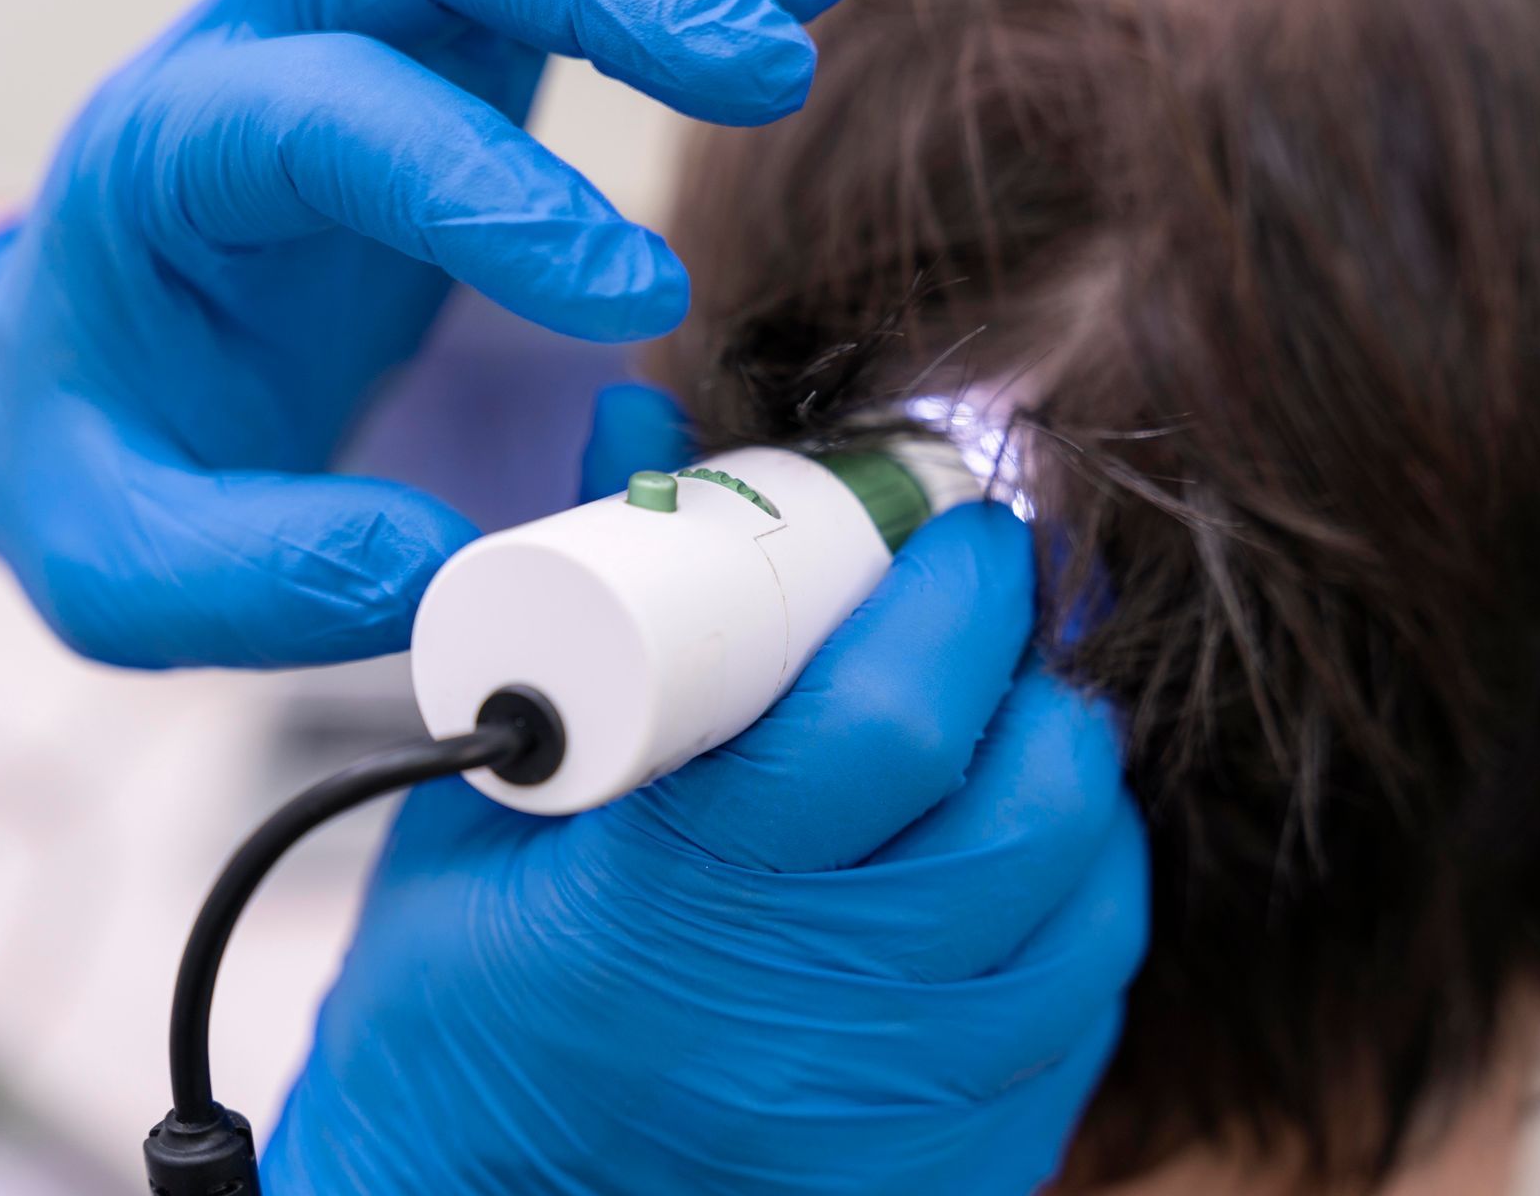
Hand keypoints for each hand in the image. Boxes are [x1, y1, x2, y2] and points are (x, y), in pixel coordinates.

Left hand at [0, 0, 855, 667]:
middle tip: (764, 69)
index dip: (490, 185)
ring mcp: (363, 34)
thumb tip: (448, 563)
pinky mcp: (447, 52)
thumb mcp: (129, 568)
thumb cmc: (104, 465)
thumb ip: (271, 573)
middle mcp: (263, 57)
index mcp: (170, 171)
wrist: (86, 382)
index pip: (330, 113)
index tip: (638, 302)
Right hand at [259, 395, 1149, 1194]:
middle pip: (1029, 806)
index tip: (961, 524)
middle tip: (991, 615)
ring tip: (1004, 726)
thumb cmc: (454, 1018)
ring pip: (1084, 901)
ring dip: (1068, 781)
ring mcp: (902, 1115)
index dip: (954, 594)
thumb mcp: (483, 810)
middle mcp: (816, 1020)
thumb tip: (642, 418)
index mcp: (678, 905)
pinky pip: (1085, 1005)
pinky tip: (1008, 862)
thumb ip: (587, 605)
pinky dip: (1072, 903)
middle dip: (1034, 673)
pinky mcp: (956, 1173)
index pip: (886, 720)